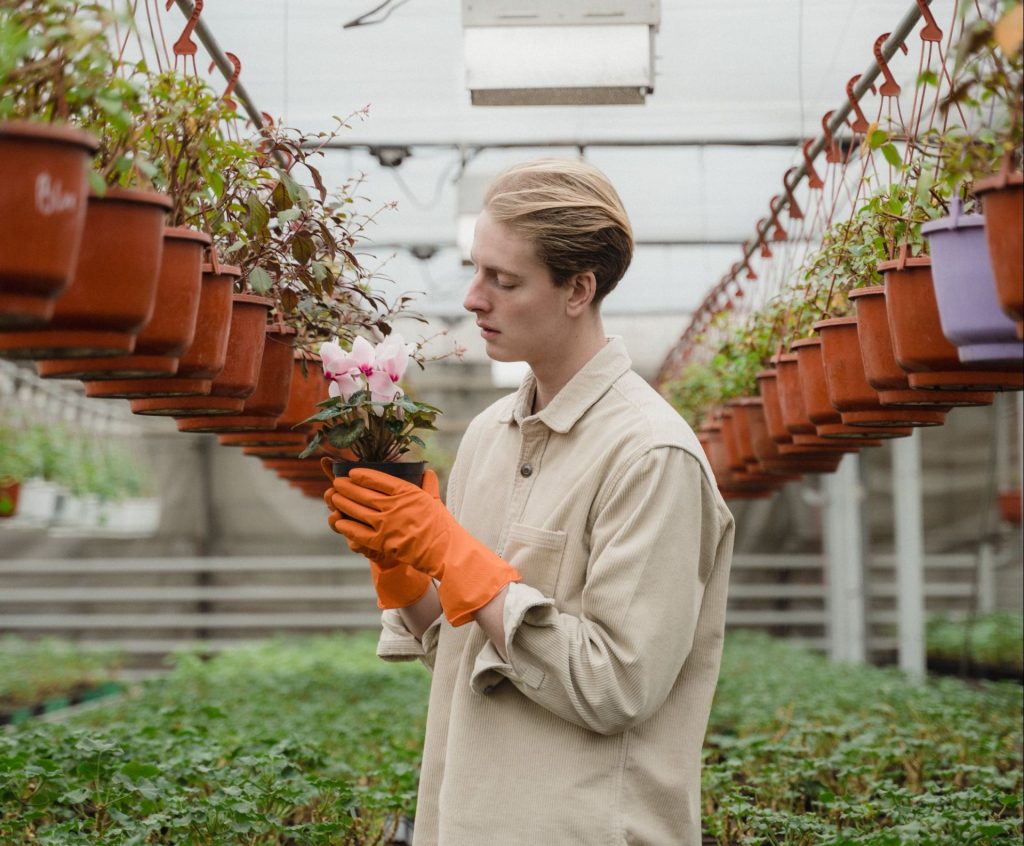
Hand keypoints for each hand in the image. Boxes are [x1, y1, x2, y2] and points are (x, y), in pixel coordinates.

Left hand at [329, 468, 519, 625]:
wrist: (443, 551)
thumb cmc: (441, 525)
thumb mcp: (434, 500)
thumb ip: (428, 484)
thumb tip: (426, 470)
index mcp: (407, 492)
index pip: (379, 479)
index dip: (362, 475)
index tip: (352, 472)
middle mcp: (394, 506)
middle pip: (363, 493)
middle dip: (346, 487)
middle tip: (337, 482)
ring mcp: (386, 524)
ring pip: (357, 511)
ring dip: (342, 503)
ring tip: (333, 498)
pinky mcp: (381, 541)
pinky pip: (358, 532)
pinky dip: (346, 526)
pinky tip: (338, 521)